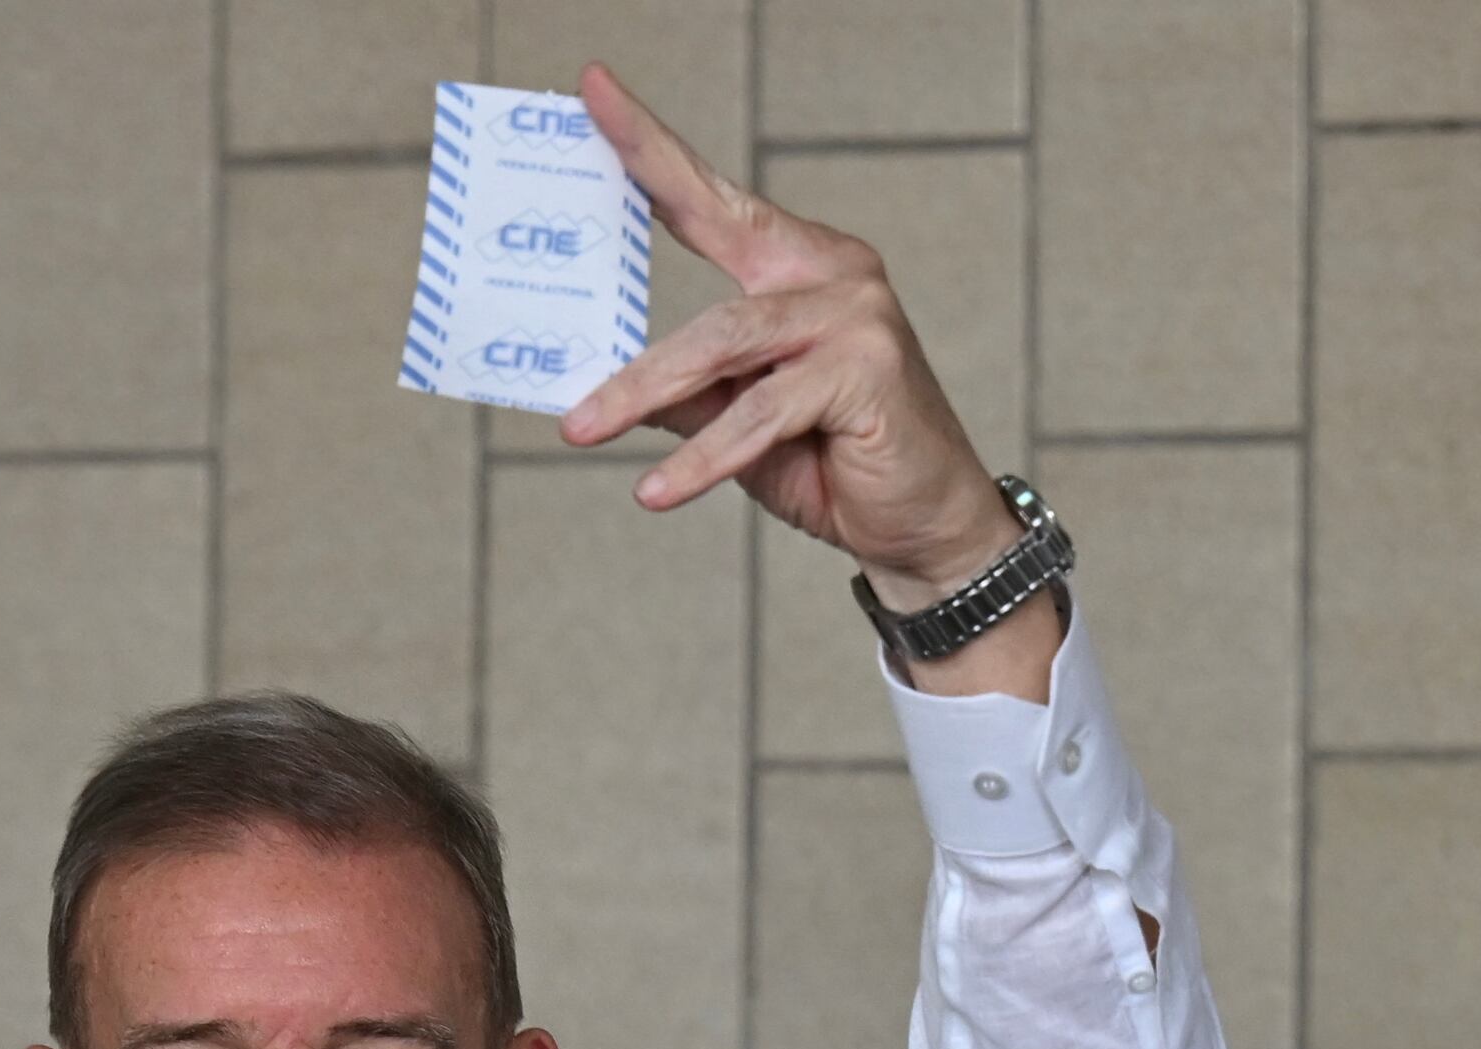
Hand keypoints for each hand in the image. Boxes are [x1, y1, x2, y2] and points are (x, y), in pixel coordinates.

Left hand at [558, 63, 1022, 613]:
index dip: (650, 148)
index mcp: (799, 263)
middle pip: (710, 257)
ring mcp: (856, 313)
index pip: (710, 199)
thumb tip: (594, 385)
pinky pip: (762, 412)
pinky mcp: (867, 369)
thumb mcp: (734, 419)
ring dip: (644, 388)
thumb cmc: (830, 459)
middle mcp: (833, 271)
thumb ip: (682, 389)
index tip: (592, 93)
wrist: (921, 523)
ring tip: (583, 430)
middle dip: (624, 298)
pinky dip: (704, 456)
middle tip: (559, 337)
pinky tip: (657, 489)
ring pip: (724, 339)